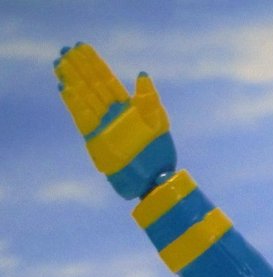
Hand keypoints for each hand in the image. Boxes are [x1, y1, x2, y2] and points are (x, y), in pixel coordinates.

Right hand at [54, 42, 175, 198]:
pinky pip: (83, 118)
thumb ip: (148, 99)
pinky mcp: (95, 139)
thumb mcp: (158, 122)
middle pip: (92, 86)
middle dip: (79, 68)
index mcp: (128, 108)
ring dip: (72, 80)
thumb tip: (141, 73)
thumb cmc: (159, 153)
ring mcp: (103, 125)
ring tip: (60, 64)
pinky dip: (74, 104)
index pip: (107, 80)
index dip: (95, 64)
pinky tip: (65, 89)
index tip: (82, 48)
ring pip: (85, 98)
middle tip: (65, 49)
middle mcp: (112, 114)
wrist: (154, 180)